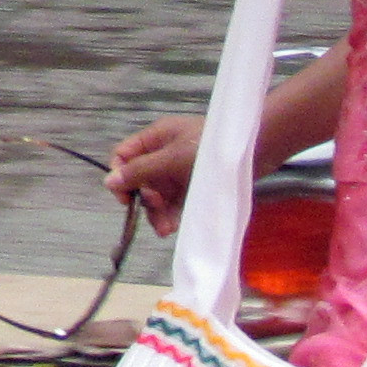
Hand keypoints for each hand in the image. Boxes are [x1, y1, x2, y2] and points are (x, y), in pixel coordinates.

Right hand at [107, 113, 203, 233]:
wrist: (257, 148)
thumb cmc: (211, 147)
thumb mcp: (172, 158)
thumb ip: (141, 171)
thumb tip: (109, 181)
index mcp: (156, 138)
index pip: (124, 156)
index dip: (121, 176)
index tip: (125, 198)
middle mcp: (164, 154)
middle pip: (141, 180)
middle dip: (144, 199)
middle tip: (156, 210)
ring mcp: (179, 171)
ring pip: (158, 195)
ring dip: (158, 212)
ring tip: (166, 228)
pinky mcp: (195, 185)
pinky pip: (175, 202)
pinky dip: (172, 214)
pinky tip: (175, 225)